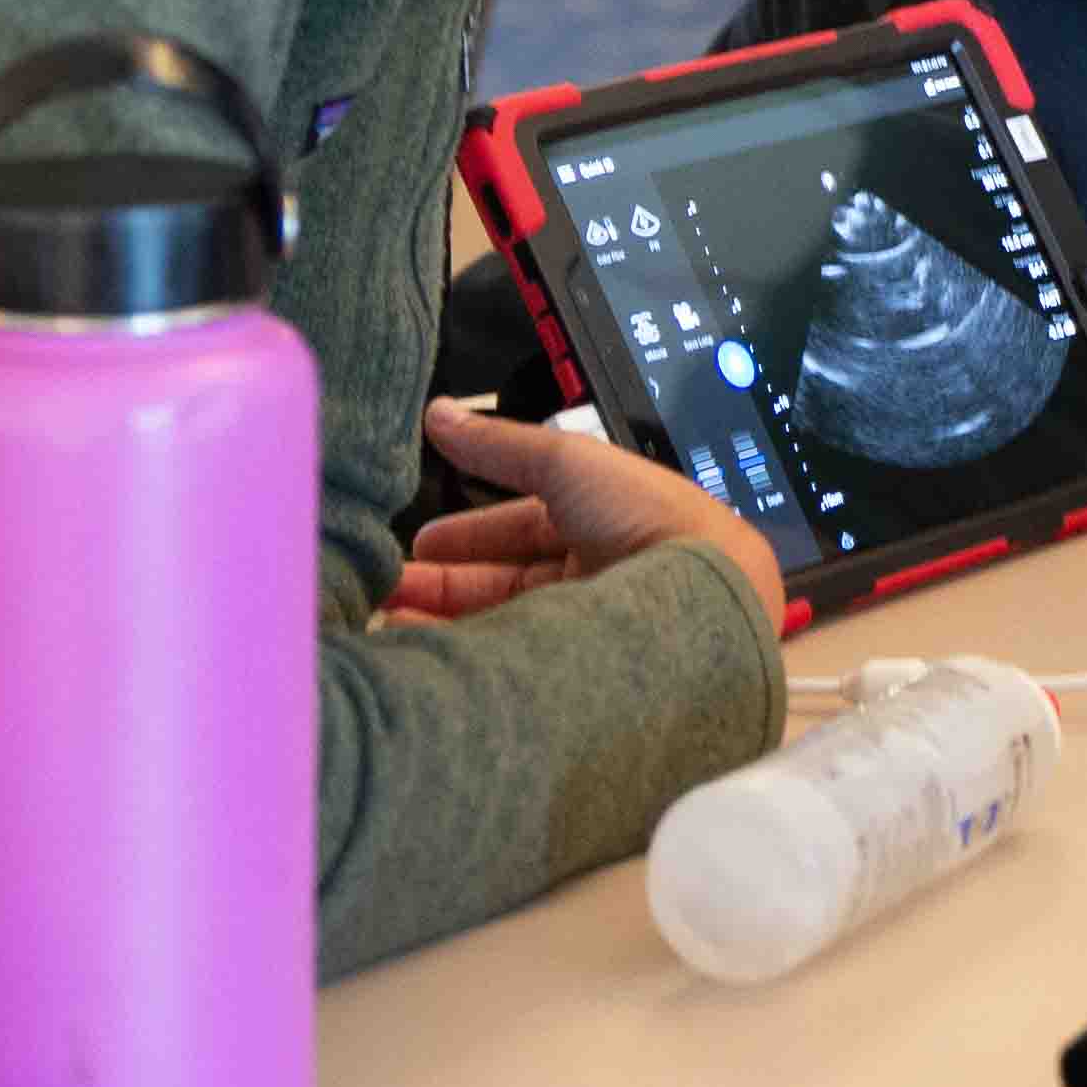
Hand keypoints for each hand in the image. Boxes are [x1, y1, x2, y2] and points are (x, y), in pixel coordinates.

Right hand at [397, 401, 786, 638]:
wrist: (700, 599)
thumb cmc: (644, 518)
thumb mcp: (567, 463)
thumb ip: (499, 445)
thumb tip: (438, 412)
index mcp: (601, 522)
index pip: (522, 530)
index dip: (469, 536)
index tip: (417, 546)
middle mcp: (597, 577)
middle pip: (506, 581)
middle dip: (444, 583)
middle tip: (385, 586)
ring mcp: (591, 627)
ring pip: (505, 625)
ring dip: (444, 621)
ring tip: (387, 619)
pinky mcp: (579, 674)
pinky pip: (514, 664)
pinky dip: (467, 657)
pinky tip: (425, 657)